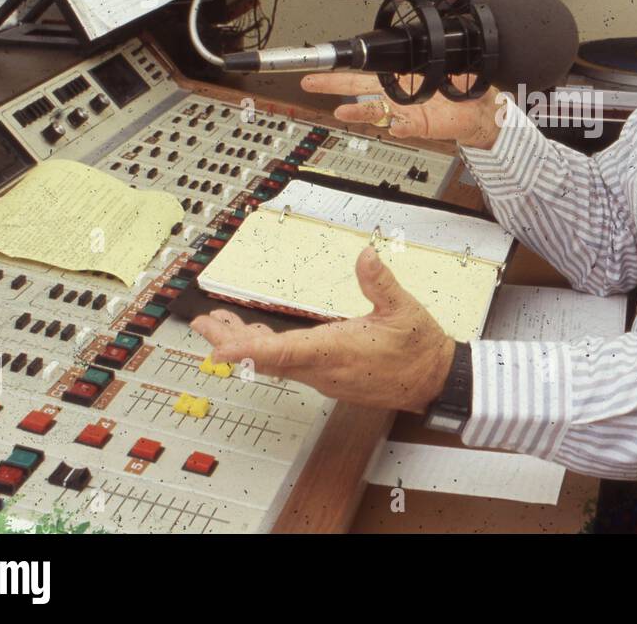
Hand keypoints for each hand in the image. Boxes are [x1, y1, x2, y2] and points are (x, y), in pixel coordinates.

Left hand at [190, 246, 456, 412]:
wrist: (434, 381)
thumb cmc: (420, 348)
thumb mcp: (404, 308)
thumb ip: (380, 282)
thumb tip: (365, 256)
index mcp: (339, 351)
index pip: (284, 353)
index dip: (247, 351)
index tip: (217, 350)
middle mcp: (325, 369)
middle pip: (267, 359)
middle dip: (231, 340)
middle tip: (202, 323)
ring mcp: (325, 376)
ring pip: (276, 362)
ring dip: (246, 344)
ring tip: (218, 324)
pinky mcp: (329, 376)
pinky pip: (289, 365)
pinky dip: (266, 350)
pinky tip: (256, 337)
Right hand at [300, 71, 502, 149]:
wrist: (476, 110)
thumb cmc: (458, 88)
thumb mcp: (445, 65)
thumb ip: (431, 58)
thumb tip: (427, 45)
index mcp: (398, 77)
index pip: (365, 70)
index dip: (344, 68)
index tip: (322, 64)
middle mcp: (395, 94)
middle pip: (358, 88)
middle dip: (333, 85)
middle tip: (310, 82)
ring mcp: (404, 111)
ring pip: (374, 111)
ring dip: (357, 112)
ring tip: (341, 113)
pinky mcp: (418, 125)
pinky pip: (406, 127)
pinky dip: (400, 127)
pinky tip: (395, 126)